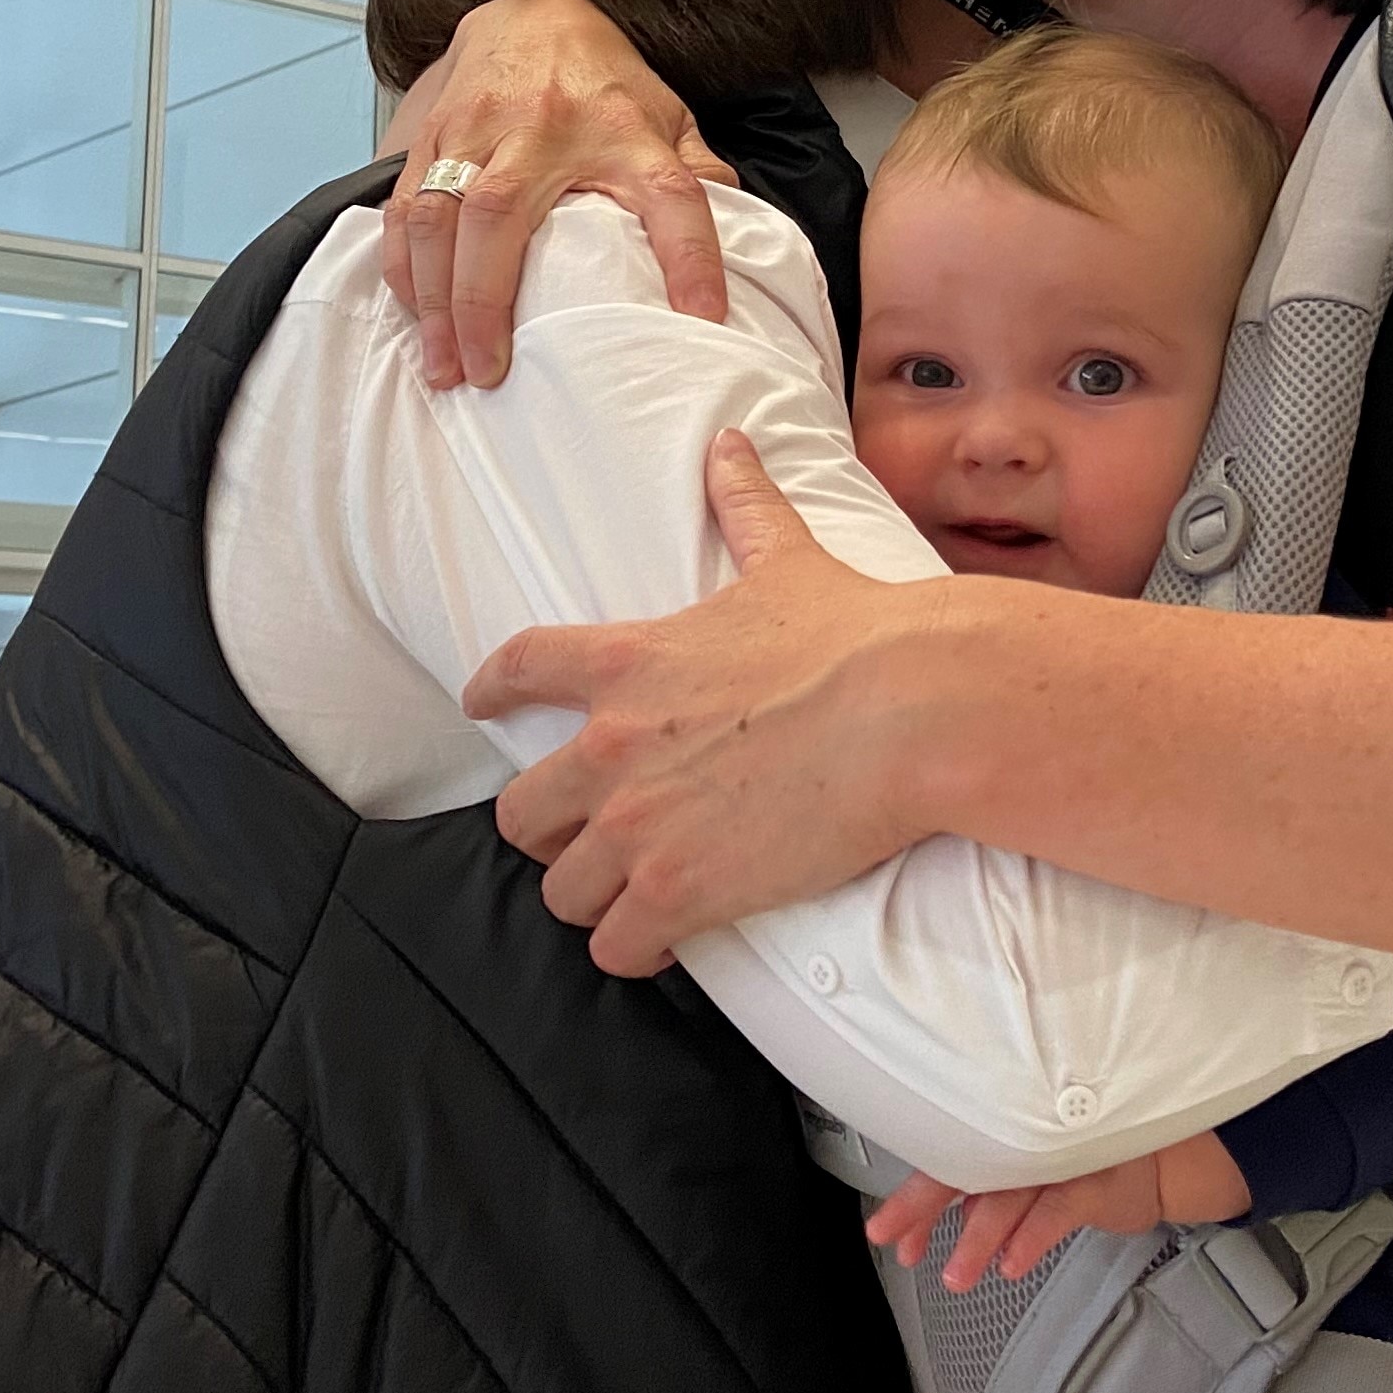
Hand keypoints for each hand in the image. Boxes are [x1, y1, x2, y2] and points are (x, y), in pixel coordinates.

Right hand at [378, 0, 736, 386]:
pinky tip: (413, 314)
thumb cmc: (606, 82)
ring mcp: (480, 128)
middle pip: (505, 214)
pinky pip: (406, 205)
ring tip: (444, 367)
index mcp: (625, 130)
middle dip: (486, 302)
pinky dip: (403, 266)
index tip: (702, 317)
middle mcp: (545, 128)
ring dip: (435, 299)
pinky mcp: (433, 133)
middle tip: (488, 374)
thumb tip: (743, 240)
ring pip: (440, 214)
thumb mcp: (668, 117)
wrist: (532, 8)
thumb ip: (698, 174)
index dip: (691, 256)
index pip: (671, 192)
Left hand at [486, 431, 951, 972]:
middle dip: (547, 830)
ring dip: (591, 896)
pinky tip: (658, 943)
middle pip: (518, 813)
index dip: (493, 690)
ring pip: (561, 891)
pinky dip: (631, 948)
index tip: (480, 705)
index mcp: (626, 664)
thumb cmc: (856, 634)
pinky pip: (614, 947)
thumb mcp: (788, 561)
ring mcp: (637, 826)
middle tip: (585, 837)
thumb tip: (731, 444)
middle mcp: (610, 748)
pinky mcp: (676, 891)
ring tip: (626, 900)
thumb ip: (746, 506)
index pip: (520, 669)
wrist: (911, 709)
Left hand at [867, 1132, 1253, 1292]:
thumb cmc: (1094, 1163)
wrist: (1164, 1159)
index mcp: (1007, 1136)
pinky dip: (1031, 1237)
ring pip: (1008, 1195)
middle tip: (893, 1237)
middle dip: (922, 1206)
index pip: (947, 1162)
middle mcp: (1027, 1142)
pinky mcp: (1095, 1180)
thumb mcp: (1036, 1169)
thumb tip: (939, 1216)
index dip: (913, 1199)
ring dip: (977, 1239)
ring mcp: (1060, 1159)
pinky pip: (1057, 1209)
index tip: (885, 1232)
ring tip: (956, 1275)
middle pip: (965, 1170)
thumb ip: (988, 1188)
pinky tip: (1012, 1264)